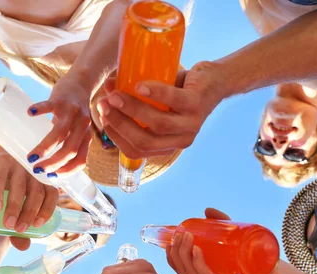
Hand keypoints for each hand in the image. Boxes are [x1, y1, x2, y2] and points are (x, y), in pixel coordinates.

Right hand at [0, 151, 58, 249]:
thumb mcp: (6, 210)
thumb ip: (16, 226)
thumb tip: (24, 247)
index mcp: (38, 181)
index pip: (51, 194)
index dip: (48, 209)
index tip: (38, 225)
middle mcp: (31, 171)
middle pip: (37, 193)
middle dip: (29, 213)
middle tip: (19, 230)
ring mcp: (16, 164)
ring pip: (20, 187)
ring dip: (15, 207)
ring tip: (7, 224)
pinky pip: (0, 178)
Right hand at [26, 75, 91, 174]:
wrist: (80, 83)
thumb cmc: (74, 113)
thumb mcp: (77, 131)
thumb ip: (69, 145)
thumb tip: (51, 167)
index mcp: (86, 137)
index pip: (80, 160)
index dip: (67, 171)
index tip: (51, 177)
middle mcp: (82, 126)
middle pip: (70, 150)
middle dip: (53, 164)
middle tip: (37, 169)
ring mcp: (71, 112)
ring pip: (60, 133)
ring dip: (45, 148)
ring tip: (31, 156)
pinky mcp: (60, 99)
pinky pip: (50, 105)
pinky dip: (40, 109)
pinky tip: (30, 113)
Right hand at [96, 61, 224, 158]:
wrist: (214, 80)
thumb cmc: (179, 91)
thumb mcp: (155, 100)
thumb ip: (131, 97)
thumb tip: (107, 88)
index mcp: (166, 145)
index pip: (135, 150)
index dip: (115, 135)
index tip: (101, 116)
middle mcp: (179, 141)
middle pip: (143, 141)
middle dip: (119, 123)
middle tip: (104, 104)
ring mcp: (190, 125)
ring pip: (157, 125)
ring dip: (132, 109)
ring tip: (116, 94)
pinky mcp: (197, 105)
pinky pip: (173, 101)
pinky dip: (155, 94)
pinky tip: (140, 87)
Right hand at [167, 208, 279, 273]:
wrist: (277, 271)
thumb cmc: (256, 256)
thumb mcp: (234, 237)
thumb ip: (221, 224)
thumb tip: (206, 211)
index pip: (180, 268)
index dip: (171, 254)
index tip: (172, 237)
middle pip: (182, 269)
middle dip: (176, 250)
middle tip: (182, 234)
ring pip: (190, 272)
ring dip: (185, 253)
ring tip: (188, 237)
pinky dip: (198, 263)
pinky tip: (197, 251)